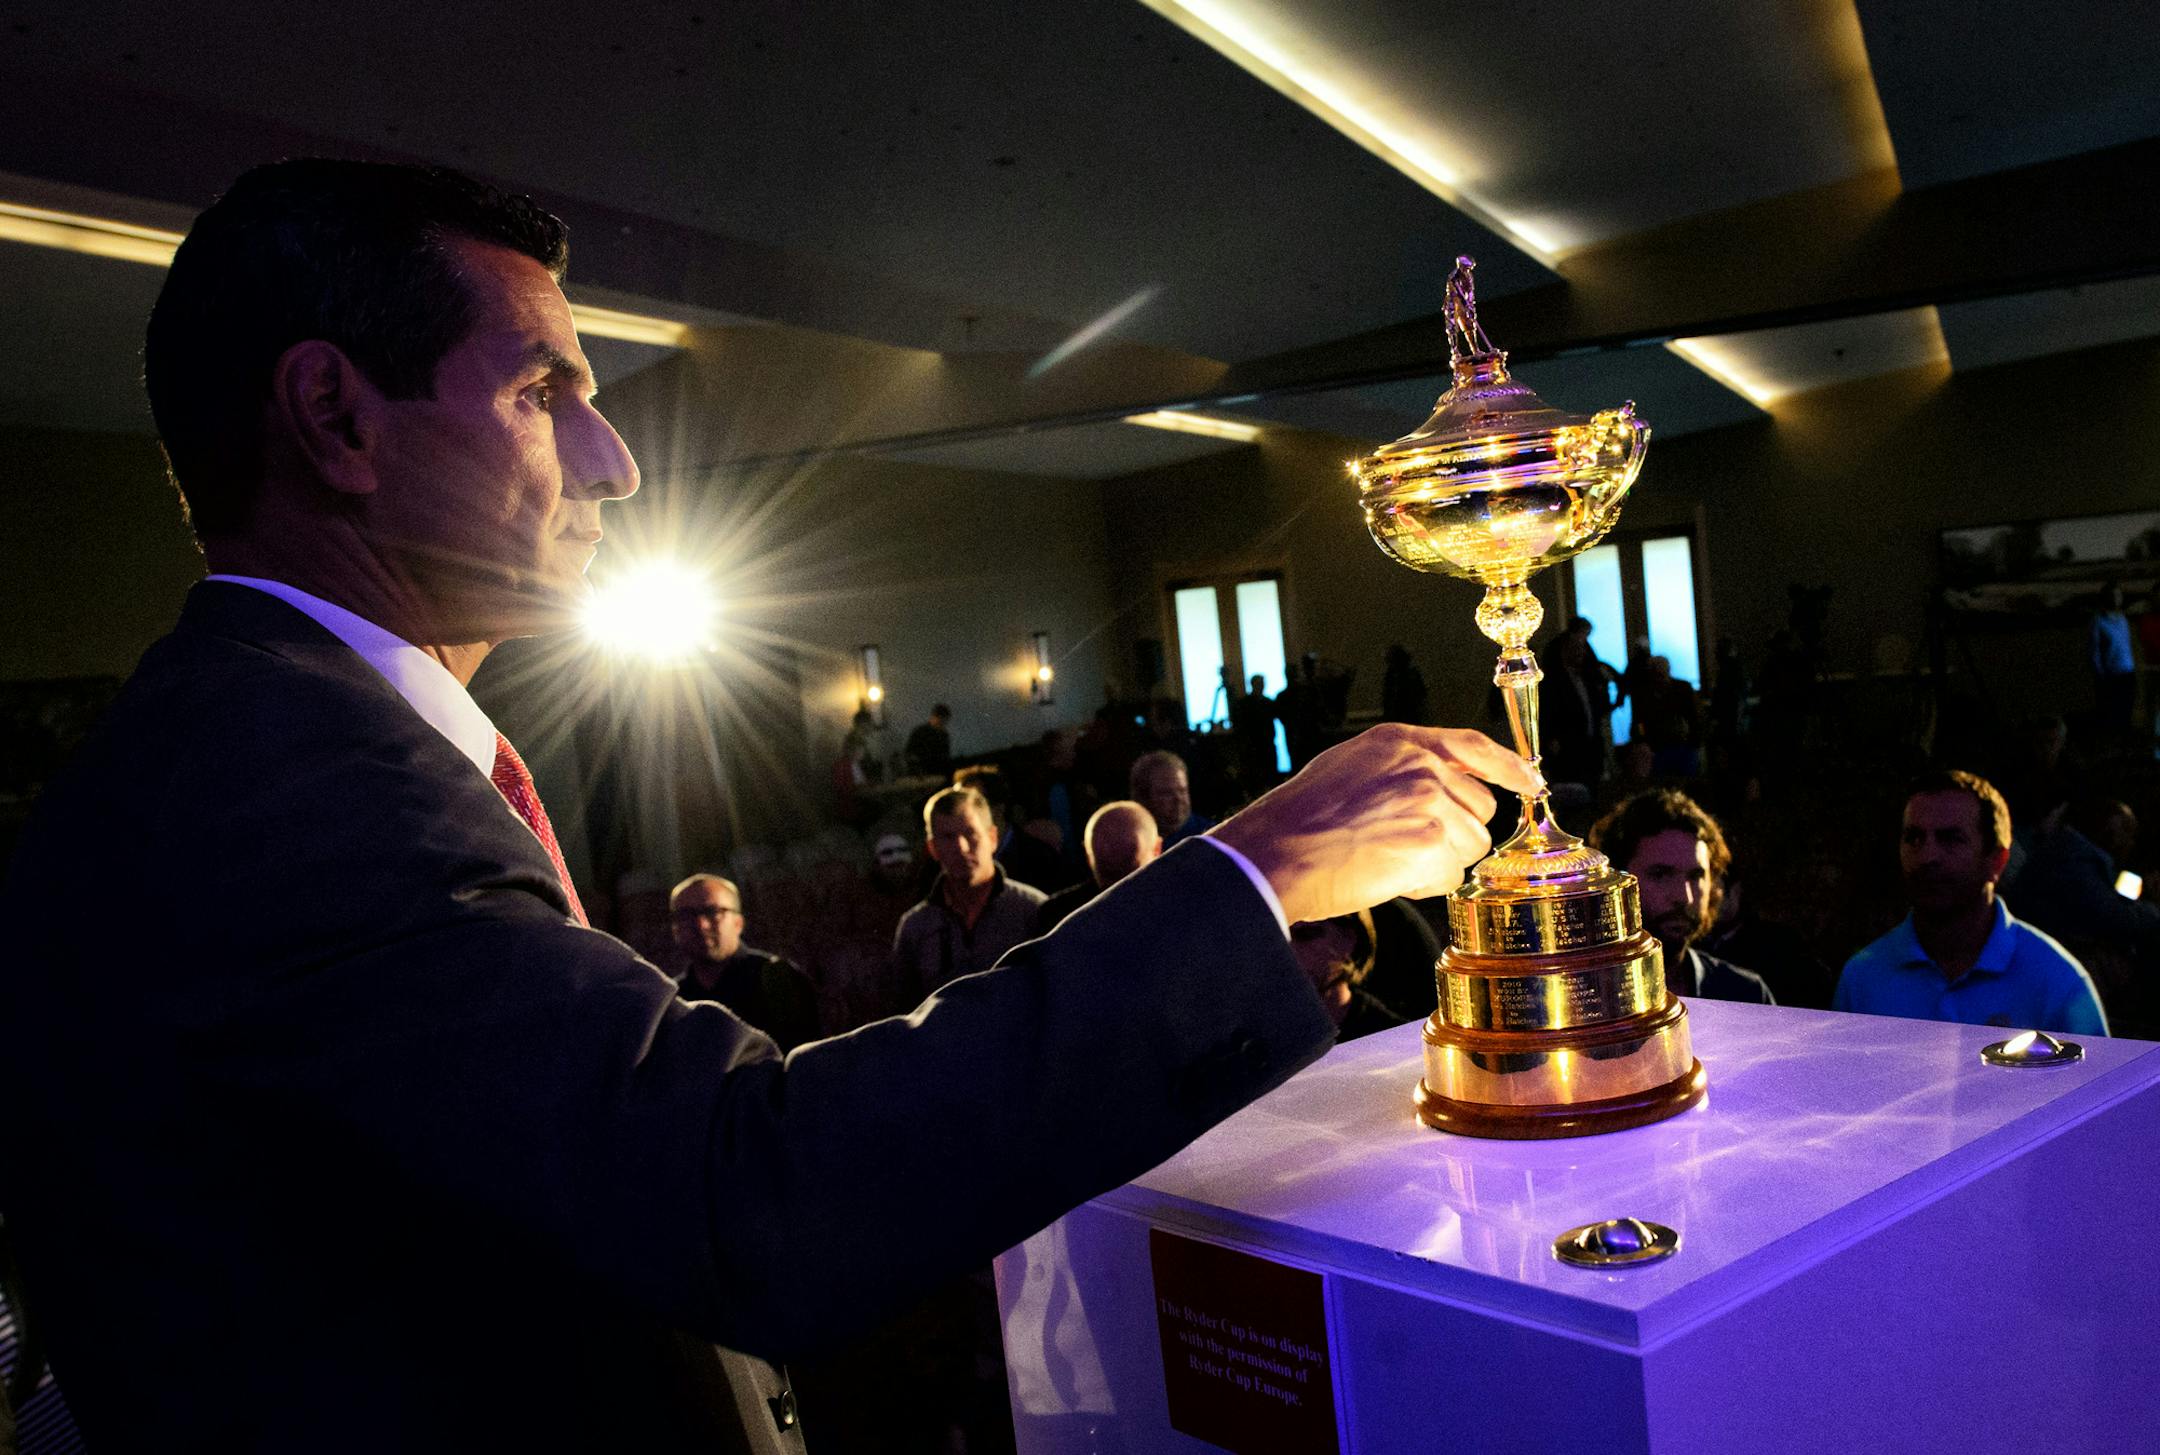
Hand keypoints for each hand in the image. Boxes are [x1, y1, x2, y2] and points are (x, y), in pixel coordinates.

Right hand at [1209, 724, 1541, 926]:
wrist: (1276, 851)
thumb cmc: (1299, 819)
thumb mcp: (1349, 767)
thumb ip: (1398, 768)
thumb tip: (1439, 787)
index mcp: (1400, 741)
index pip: (1473, 747)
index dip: (1509, 767)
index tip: (1531, 782)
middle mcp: (1421, 764)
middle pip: (1479, 808)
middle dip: (1454, 834)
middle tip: (1404, 845)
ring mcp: (1430, 801)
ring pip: (1470, 846)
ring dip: (1438, 863)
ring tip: (1386, 859)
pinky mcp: (1431, 842)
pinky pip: (1451, 876)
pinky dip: (1424, 884)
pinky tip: (1386, 875)